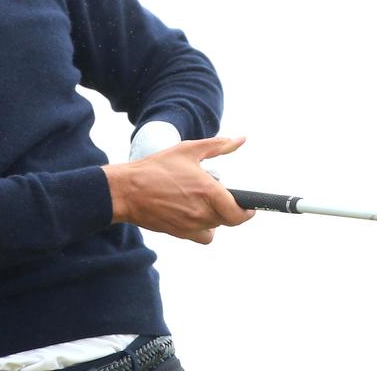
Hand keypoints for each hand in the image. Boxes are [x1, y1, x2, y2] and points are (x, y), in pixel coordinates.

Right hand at [104, 136, 254, 243]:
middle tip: (219, 194)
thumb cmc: (156, 168)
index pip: (238, 213)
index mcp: (208, 191)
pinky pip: (202, 236)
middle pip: (228, 219)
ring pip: (215, 227)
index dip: (248, 212)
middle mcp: (202, 212)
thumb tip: (240, 140)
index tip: (249, 207)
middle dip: (228, 208)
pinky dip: (203, 228)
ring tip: (203, 202)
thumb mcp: (189, 150)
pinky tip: (194, 213)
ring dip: (216, 217)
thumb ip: (218, 146)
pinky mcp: (179, 233)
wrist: (126, 190)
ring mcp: (190, 225)